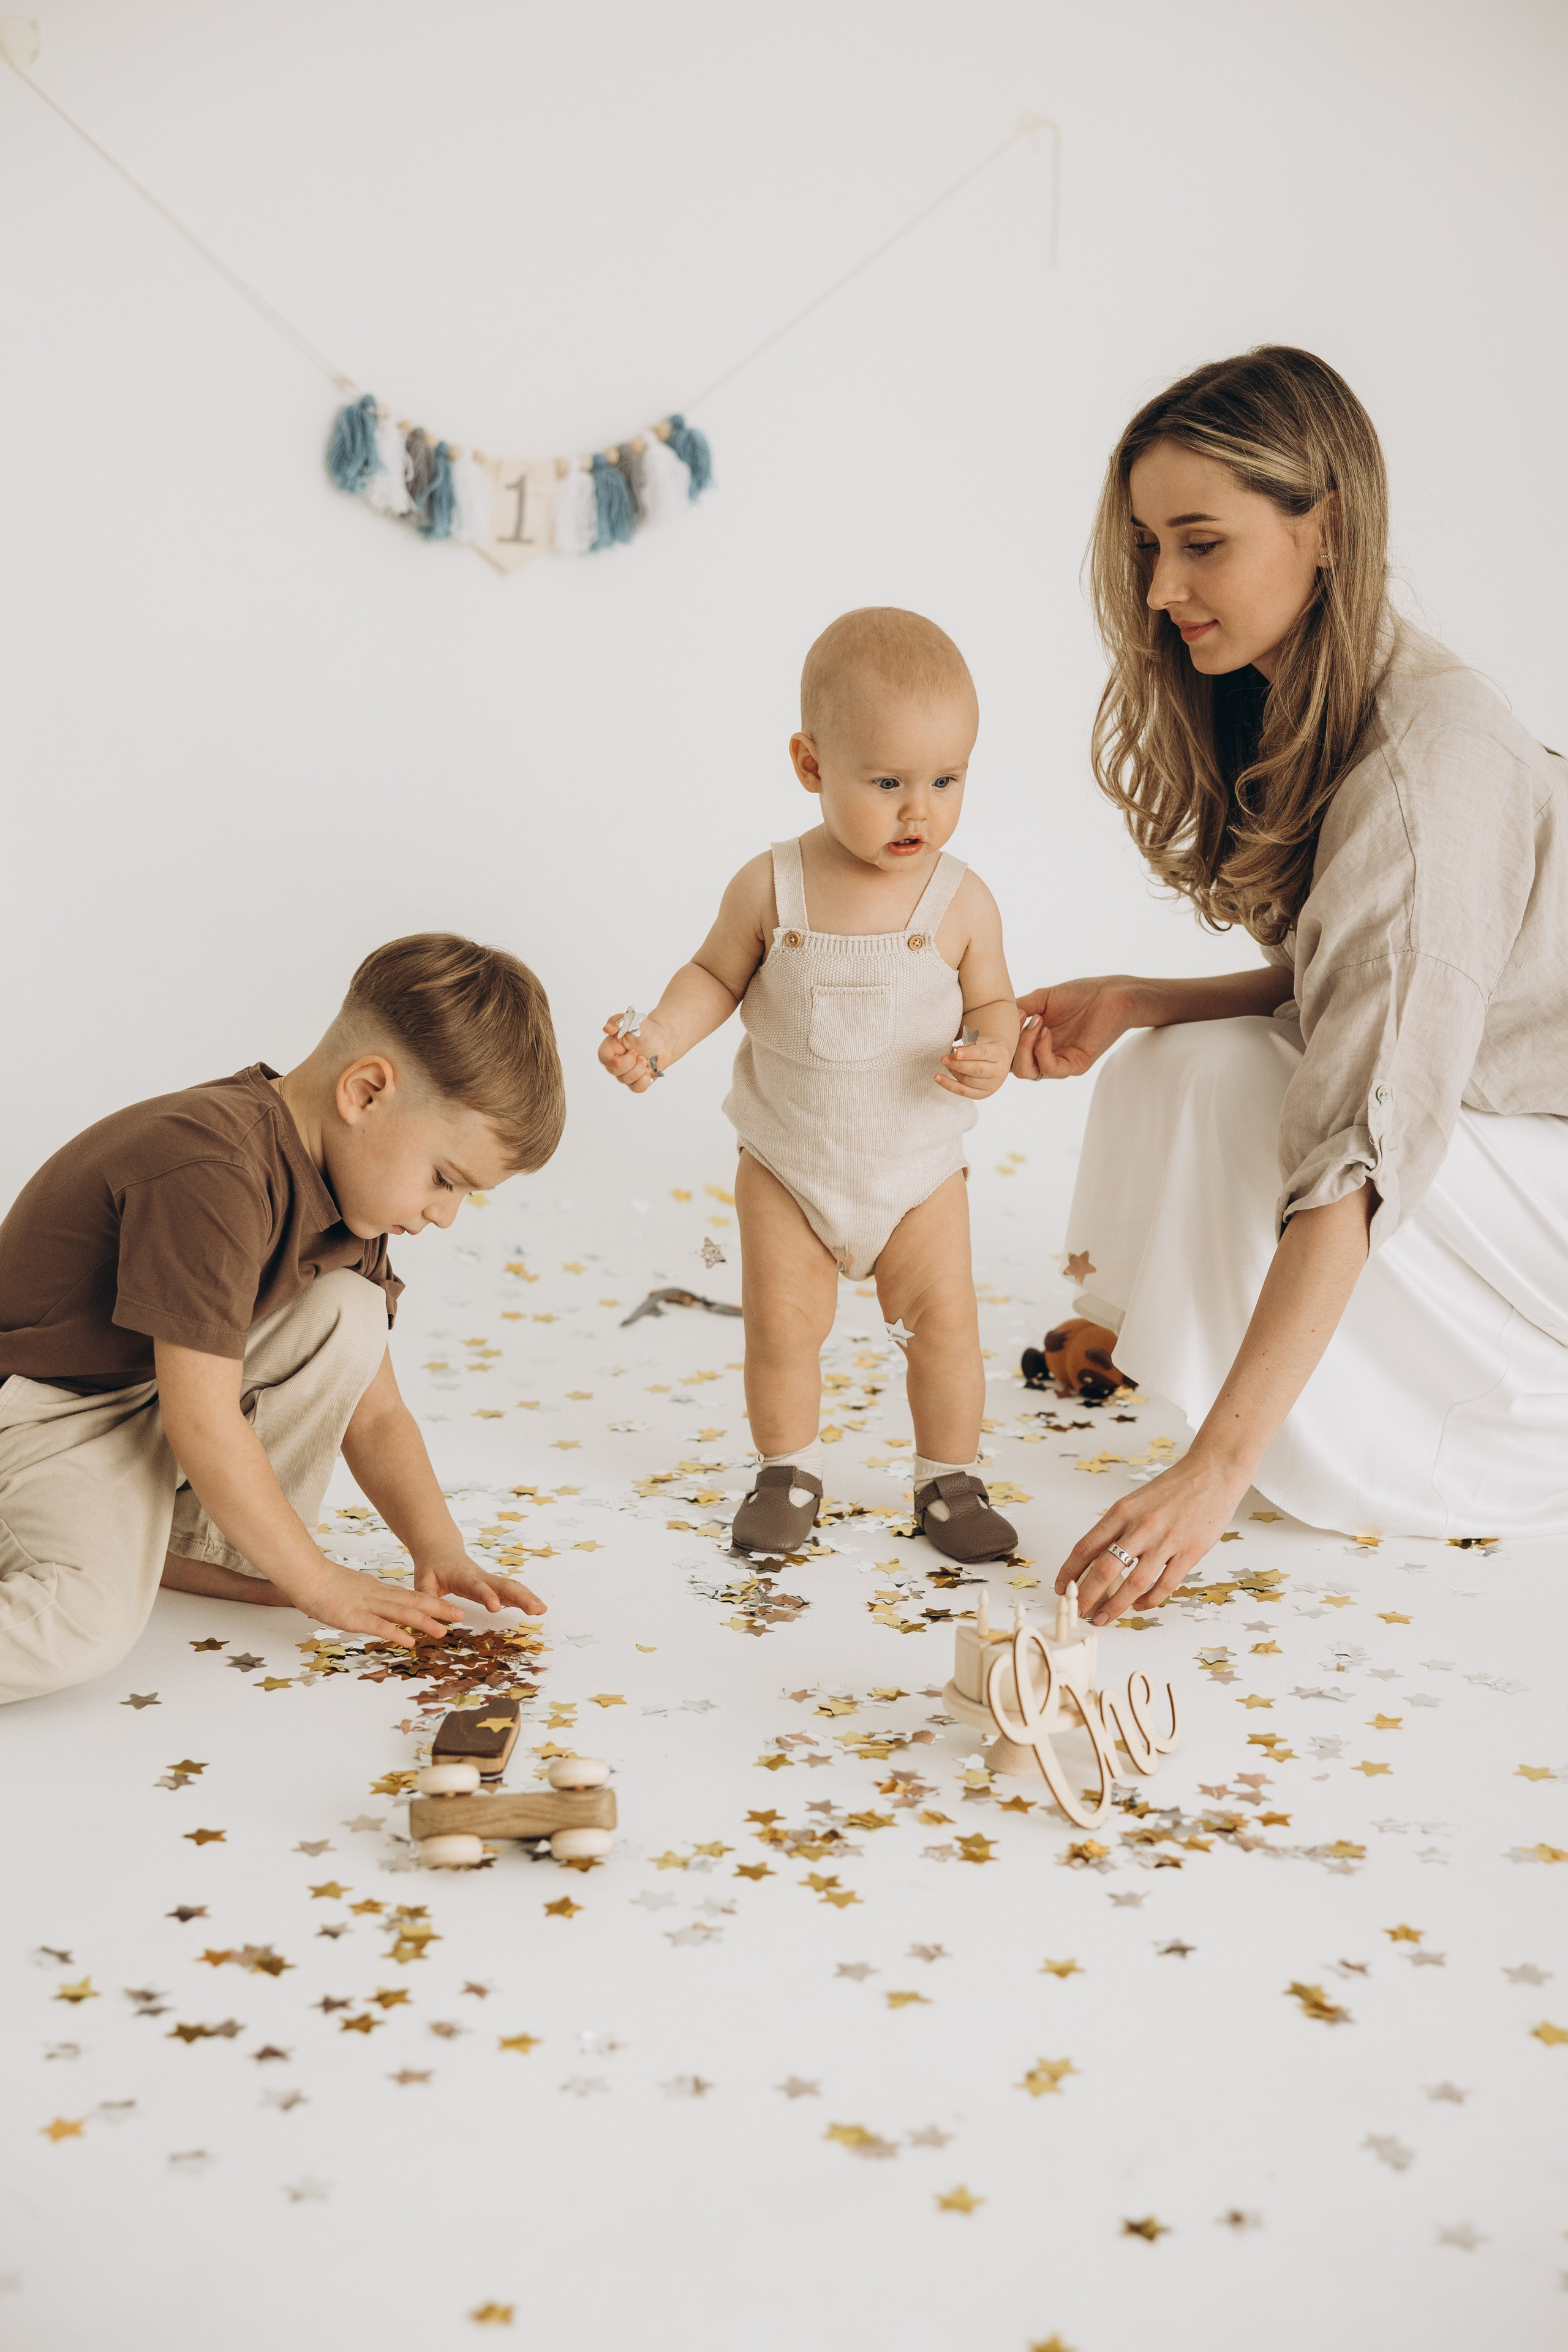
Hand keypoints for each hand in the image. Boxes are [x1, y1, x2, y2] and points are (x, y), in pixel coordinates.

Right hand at [267, 1551, 467, 1645]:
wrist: (307, 1576)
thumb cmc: (327, 1585)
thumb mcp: (355, 1592)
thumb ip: (371, 1601)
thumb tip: (383, 1611)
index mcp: (379, 1590)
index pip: (411, 1597)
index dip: (433, 1603)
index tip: (451, 1609)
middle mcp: (378, 1596)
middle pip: (413, 1602)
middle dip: (438, 1610)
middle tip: (461, 1616)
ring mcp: (367, 1606)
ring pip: (401, 1613)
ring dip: (423, 1622)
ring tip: (443, 1631)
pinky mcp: (353, 1617)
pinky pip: (378, 1625)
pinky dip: (395, 1632)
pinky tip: (408, 1640)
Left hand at [414, 1549, 546, 1616]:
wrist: (441, 1549)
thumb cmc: (432, 1567)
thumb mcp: (422, 1580)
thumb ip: (425, 1596)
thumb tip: (428, 1615)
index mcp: (463, 1577)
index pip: (477, 1587)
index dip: (487, 1596)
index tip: (497, 1608)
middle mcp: (480, 1577)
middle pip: (503, 1586)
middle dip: (521, 1597)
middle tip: (536, 1609)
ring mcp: (489, 1580)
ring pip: (511, 1586)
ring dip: (528, 1597)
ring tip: (543, 1609)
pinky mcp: (493, 1584)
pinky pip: (511, 1589)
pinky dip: (525, 1596)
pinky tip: (538, 1607)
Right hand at [599, 1014, 669, 1092]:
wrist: (663, 1040)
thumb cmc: (646, 1030)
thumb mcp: (633, 1019)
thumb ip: (618, 1020)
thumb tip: (607, 1028)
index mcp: (611, 1047)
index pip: (604, 1059)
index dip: (618, 1059)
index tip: (631, 1051)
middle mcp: (615, 1061)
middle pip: (615, 1072)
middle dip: (632, 1064)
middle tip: (641, 1055)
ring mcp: (625, 1073)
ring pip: (626, 1081)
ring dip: (640, 1070)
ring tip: (646, 1060)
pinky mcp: (636, 1080)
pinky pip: (637, 1088)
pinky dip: (645, 1080)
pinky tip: (649, 1071)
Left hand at [936, 1032, 1010, 1099]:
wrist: (995, 1062)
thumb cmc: (984, 1049)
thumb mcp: (980, 1042)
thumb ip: (969, 1046)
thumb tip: (955, 1050)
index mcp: (1000, 1053)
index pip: (984, 1053)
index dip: (969, 1053)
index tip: (956, 1053)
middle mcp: (999, 1071)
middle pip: (976, 1070)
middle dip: (958, 1064)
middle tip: (944, 1059)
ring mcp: (991, 1085)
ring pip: (969, 1081)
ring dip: (953, 1072)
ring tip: (944, 1062)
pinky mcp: (981, 1094)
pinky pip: (963, 1091)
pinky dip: (949, 1085)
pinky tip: (938, 1078)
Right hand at [1011, 978, 1143, 1080]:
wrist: (1112, 995)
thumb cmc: (1080, 995)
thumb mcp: (1040, 1000)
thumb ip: (1018, 1009)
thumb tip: (993, 1017)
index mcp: (1035, 1044)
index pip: (1007, 1055)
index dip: (999, 1042)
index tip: (1003, 1018)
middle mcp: (1046, 1056)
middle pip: (1012, 1068)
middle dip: (1009, 1045)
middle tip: (1022, 1019)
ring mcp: (1060, 1063)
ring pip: (1027, 1072)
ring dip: (1025, 1045)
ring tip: (1037, 1021)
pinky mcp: (1075, 1065)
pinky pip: (1049, 1068)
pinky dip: (1041, 1049)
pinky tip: (1046, 1030)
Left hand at [1056, 1447, 1253, 1623]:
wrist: (1213, 1473)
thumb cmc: (1174, 1487)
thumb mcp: (1136, 1500)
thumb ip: (1119, 1527)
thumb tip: (1097, 1557)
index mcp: (1122, 1512)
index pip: (1085, 1547)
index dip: (1069, 1571)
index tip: (1061, 1587)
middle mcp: (1140, 1527)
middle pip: (1104, 1569)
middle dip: (1087, 1596)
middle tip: (1079, 1612)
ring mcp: (1165, 1541)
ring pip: (1133, 1584)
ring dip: (1115, 1606)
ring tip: (1104, 1618)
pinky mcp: (1189, 1552)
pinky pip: (1164, 1585)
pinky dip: (1149, 1600)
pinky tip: (1140, 1606)